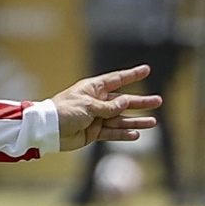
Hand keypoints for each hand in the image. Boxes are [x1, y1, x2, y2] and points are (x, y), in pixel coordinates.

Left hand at [48, 66, 162, 150]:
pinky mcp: (92, 133)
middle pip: (123, 102)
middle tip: (158, 101)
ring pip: (120, 119)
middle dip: (140, 102)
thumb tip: (126, 102)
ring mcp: (95, 118)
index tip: (146, 70)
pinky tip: (136, 134)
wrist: (46, 130)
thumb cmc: (64, 111)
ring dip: (136, 121)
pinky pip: (111, 133)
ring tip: (152, 122)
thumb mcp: (88, 106)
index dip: (131, 76)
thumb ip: (108, 106)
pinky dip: (123, 134)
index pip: (116, 80)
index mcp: (92, 90)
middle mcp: (96, 103)